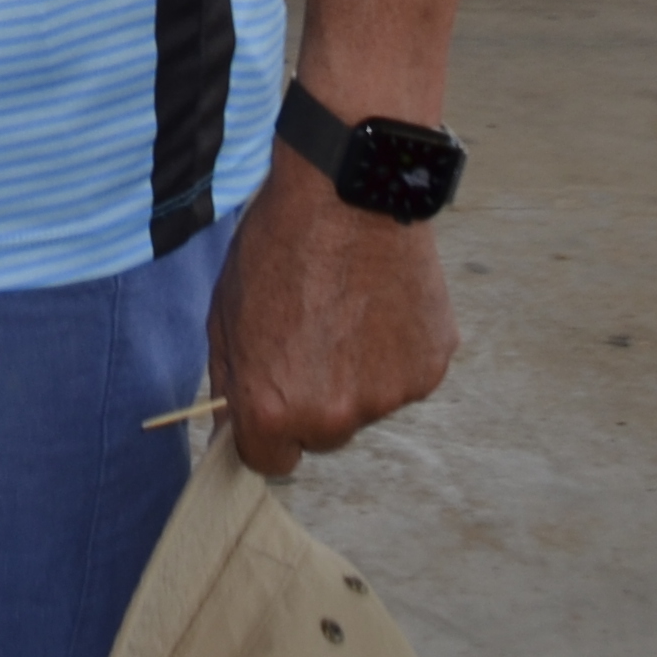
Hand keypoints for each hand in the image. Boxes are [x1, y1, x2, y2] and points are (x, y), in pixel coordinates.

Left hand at [203, 162, 455, 477]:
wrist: (348, 193)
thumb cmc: (278, 246)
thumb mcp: (226, 315)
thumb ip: (231, 384)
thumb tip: (232, 431)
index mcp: (276, 408)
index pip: (269, 462)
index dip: (266, 431)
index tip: (270, 402)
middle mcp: (335, 415)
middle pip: (322, 436)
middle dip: (313, 402)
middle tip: (311, 338)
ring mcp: (388, 396)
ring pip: (367, 404)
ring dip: (357, 374)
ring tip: (348, 309)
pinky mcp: (430, 369)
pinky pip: (404, 375)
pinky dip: (394, 351)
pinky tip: (380, 302)